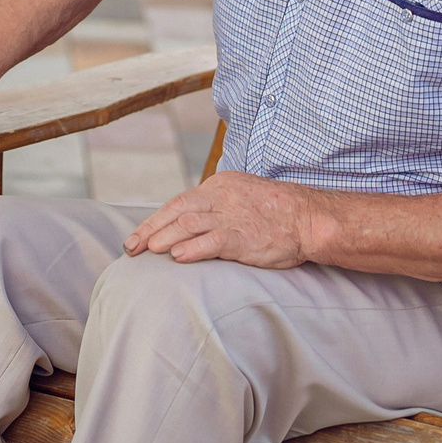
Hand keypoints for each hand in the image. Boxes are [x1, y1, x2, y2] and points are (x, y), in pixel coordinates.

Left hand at [125, 172, 324, 268]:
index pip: (178, 202)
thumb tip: (190, 224)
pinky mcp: (243, 236)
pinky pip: (211, 241)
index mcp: (219, 185)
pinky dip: (192, 249)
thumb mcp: (242, 197)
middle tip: (132, 248)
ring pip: (188, 223)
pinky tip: (176, 257)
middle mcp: (221, 197)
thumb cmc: (277, 212)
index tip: (137, 237)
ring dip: (164, 238)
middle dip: (151, 230)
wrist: (309, 217)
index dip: (155, 220)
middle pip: (176, 211)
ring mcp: (232, 216)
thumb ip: (217, 206)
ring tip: (147, 251)